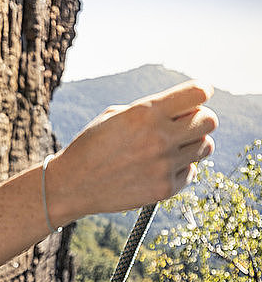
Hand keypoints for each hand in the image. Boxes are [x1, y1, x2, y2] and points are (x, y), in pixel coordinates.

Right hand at [49, 80, 217, 217]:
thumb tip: (187, 107)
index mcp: (145, 113)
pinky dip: (180, 169)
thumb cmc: (92, 146)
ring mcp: (163, 165)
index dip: (200, 93)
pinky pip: (191, 172)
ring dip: (191, 145)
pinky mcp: (164, 188)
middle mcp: (158, 137)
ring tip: (168, 148)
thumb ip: (151, 109)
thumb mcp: (114, 116)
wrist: (72, 184)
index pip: (198, 93)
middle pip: (209, 120)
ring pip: (205, 147)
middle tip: (183, 126)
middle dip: (199, 120)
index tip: (194, 99)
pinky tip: (158, 168)